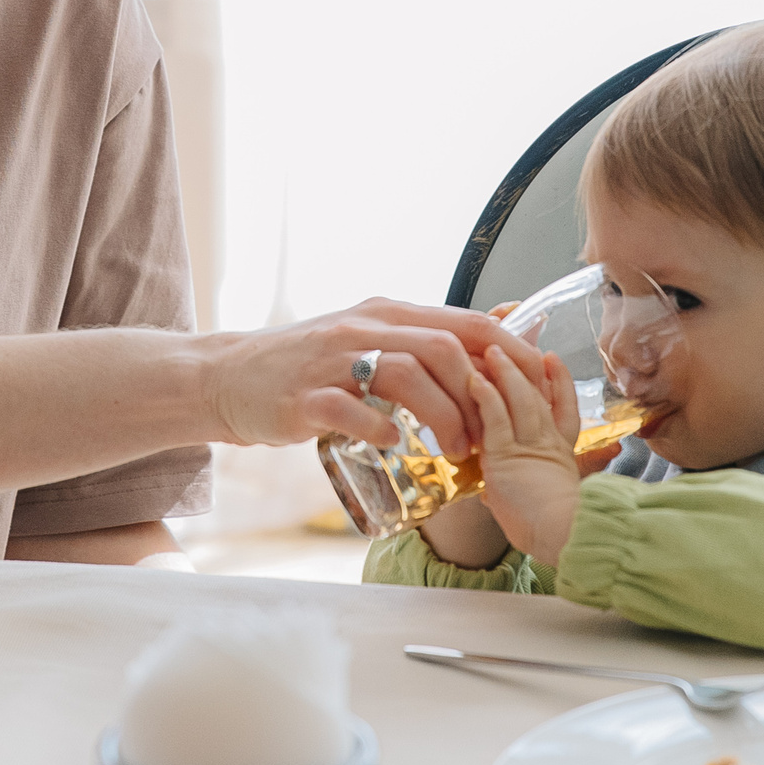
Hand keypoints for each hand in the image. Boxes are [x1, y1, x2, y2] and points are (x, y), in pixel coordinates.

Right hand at [202, 299, 544, 457]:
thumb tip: (499, 330)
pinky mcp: (303, 397)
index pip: (465, 322)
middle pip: (442, 347)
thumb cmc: (308, 366)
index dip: (509, 353)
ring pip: (404, 374)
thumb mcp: (369, 337)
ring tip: (454, 450)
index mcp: (385, 314)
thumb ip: (423, 338)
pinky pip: (351, 410)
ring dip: (441, 416)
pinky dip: (380, 429)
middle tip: (488, 435)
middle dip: (477, 394)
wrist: (228, 377)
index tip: (535, 386)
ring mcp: (331, 361)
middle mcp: (362, 328)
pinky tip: (394, 444)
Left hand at [469, 342, 584, 566]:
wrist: (564, 536)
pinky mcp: (507, 455)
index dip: (558, 383)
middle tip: (515, 343)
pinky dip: (487, 397)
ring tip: (490, 350)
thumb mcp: (547, 507)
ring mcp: (528, 446)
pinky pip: (497, 418)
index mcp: (560, 454)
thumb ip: (523, 494)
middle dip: (525, 367)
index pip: (563, 409)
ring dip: (504, 372)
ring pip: (518, 400)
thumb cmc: (555, 530)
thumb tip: (493, 495)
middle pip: (537, 396)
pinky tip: (476, 380)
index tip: (551, 360)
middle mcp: (547, 444)